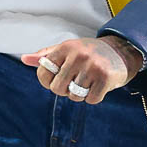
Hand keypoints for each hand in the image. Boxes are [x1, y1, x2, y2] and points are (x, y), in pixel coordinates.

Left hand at [21, 34, 141, 104]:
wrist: (121, 51)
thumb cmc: (89, 52)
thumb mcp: (67, 49)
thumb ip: (46, 56)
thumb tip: (25, 59)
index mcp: (65, 47)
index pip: (43, 73)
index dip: (49, 81)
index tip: (59, 77)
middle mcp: (78, 55)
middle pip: (58, 88)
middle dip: (65, 89)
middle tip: (76, 81)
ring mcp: (93, 66)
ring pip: (75, 96)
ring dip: (81, 94)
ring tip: (88, 82)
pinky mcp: (106, 78)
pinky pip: (91, 100)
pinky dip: (94, 97)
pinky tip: (98, 85)